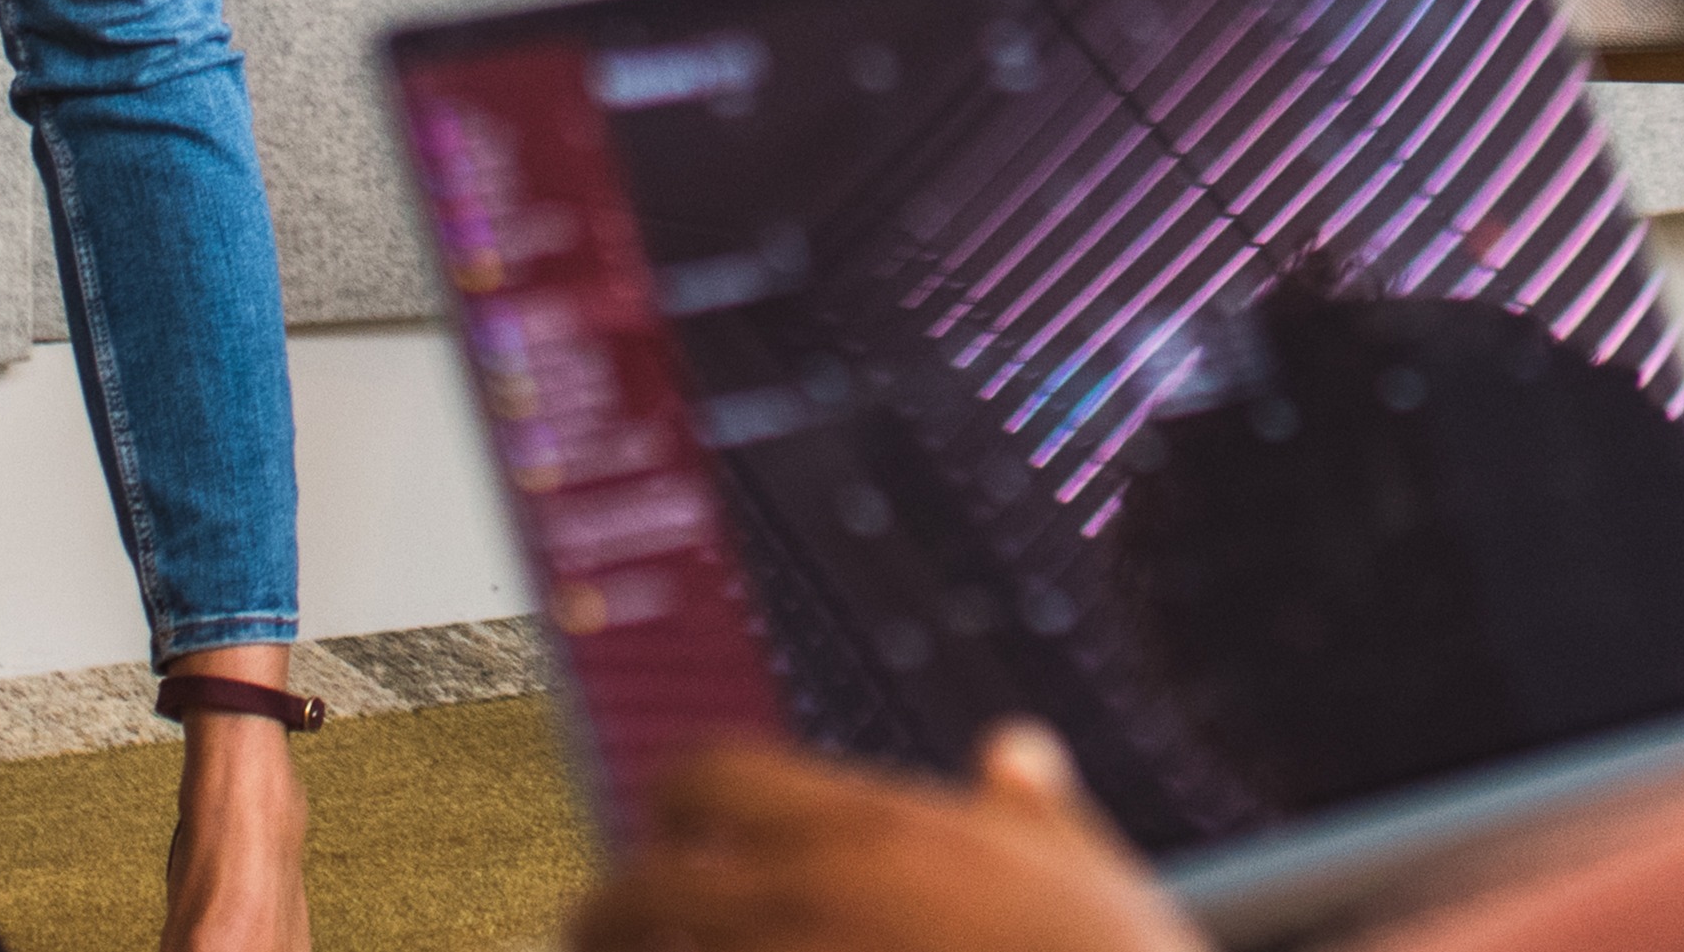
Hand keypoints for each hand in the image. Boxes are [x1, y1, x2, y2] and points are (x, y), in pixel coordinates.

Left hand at [575, 726, 1191, 951]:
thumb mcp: (1082, 866)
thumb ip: (1029, 804)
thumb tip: (1014, 751)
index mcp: (871, 829)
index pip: (706, 779)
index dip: (673, 805)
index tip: (666, 832)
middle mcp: (805, 898)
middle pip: (637, 894)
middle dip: (606, 920)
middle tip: (602, 934)